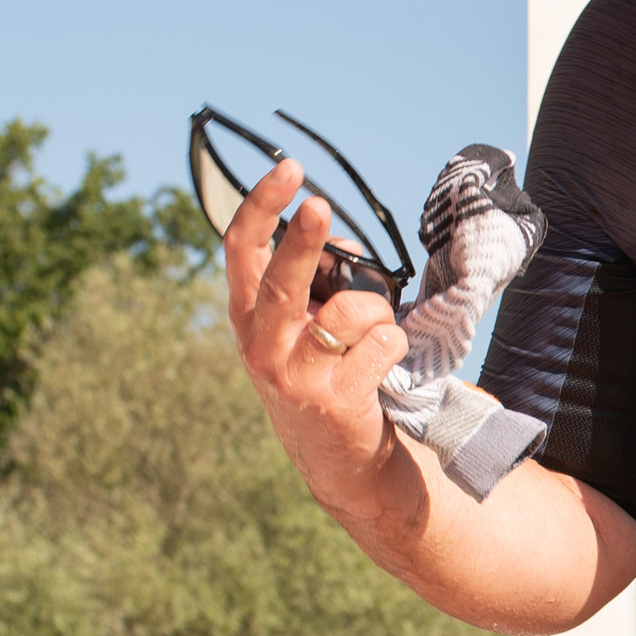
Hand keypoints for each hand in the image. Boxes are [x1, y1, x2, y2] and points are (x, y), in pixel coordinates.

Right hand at [223, 155, 413, 524]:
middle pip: (281, 280)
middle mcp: (262, 346)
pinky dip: (395, 345)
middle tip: (318, 203)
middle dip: (302, 240)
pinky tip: (385, 369)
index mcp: (250, 318)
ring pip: (348, 312)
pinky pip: (381, 343)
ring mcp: (294, 377)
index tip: (288, 170)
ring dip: (378, 313)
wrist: (342, 465)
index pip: (240, 250)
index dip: (259, 205)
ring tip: (375, 339)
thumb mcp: (306, 331)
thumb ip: (319, 283)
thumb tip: (345, 244)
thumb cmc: (329, 380)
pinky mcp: (333, 402)